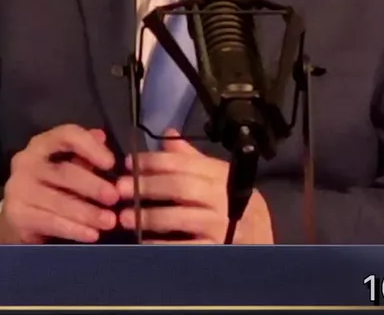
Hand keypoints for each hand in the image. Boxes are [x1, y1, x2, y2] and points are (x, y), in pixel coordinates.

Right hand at [0, 124, 119, 243]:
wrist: (18, 218)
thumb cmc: (49, 188)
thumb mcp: (66, 167)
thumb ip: (83, 154)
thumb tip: (101, 136)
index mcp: (40, 145)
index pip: (66, 136)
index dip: (90, 147)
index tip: (111, 163)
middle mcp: (25, 162)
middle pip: (64, 172)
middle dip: (93, 186)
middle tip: (115, 198)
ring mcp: (18, 189)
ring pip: (59, 201)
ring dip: (88, 213)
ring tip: (109, 221)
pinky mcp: (18, 215)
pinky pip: (52, 222)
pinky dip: (74, 229)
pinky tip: (92, 234)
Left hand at [114, 129, 273, 243]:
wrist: (264, 246)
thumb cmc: (236, 207)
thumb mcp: (219, 178)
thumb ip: (192, 159)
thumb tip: (168, 134)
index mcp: (220, 175)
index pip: (183, 163)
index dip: (153, 161)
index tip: (128, 163)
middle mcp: (222, 197)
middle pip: (179, 187)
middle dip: (146, 186)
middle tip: (119, 189)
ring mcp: (222, 225)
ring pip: (180, 216)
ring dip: (149, 216)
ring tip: (124, 217)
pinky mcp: (219, 249)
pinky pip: (186, 246)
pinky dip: (162, 244)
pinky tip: (144, 241)